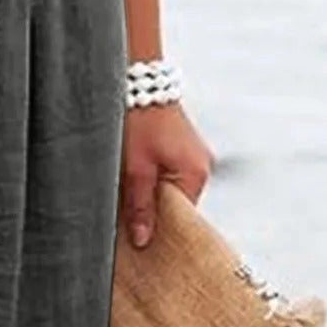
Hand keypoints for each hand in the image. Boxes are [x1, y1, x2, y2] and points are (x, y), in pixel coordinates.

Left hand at [120, 102, 214, 248]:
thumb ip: (140, 207)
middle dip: (152, 215)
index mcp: (195, 174)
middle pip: (176, 206)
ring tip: (126, 201)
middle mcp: (200, 166)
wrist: (139, 80)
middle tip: (126, 226)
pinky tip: (132, 184)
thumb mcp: (135, 170)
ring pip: (169, 191)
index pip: (182, 218)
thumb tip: (143, 241)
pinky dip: (150, 183)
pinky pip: (166, 176)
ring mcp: (192, 156)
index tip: (138, 245)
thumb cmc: (138, 120)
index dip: (160, 232)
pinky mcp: (180, 148)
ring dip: (148, 198)